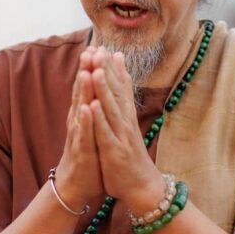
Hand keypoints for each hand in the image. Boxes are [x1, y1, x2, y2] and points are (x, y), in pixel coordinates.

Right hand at [53, 48, 103, 212]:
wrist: (75, 185)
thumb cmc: (87, 155)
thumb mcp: (93, 128)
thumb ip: (93, 106)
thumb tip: (96, 86)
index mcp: (84, 114)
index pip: (87, 87)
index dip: (92, 67)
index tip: (98, 46)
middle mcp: (78, 121)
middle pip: (82, 92)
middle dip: (86, 71)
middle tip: (90, 49)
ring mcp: (78, 135)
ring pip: (80, 109)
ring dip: (83, 91)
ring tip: (86, 72)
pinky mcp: (80, 150)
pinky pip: (82, 134)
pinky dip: (85, 121)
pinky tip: (85, 108)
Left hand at [88, 48, 164, 213]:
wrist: (142, 186)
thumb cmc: (131, 154)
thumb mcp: (128, 124)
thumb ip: (124, 98)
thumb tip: (123, 74)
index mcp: (125, 116)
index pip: (119, 87)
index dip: (111, 67)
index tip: (103, 46)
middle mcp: (125, 122)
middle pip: (115, 93)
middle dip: (106, 71)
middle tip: (99, 49)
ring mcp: (120, 136)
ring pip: (110, 110)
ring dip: (103, 90)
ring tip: (95, 70)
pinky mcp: (114, 152)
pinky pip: (105, 134)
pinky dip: (98, 121)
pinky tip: (92, 107)